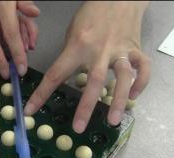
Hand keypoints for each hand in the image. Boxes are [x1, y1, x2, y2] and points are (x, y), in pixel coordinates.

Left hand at [24, 1, 150, 132]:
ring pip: (123, 77)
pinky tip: (134, 97)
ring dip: (118, 100)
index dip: (42, 94)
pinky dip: (141, 83)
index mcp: (78, 45)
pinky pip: (143, 69)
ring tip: (113, 121)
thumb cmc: (91, 14)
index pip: (56, 74)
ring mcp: (120, 50)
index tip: (30, 111)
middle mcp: (99, 50)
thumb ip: (70, 55)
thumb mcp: (72, 32)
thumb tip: (65, 78)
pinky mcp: (136, 49)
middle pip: (93, 81)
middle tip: (78, 128)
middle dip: (85, 107)